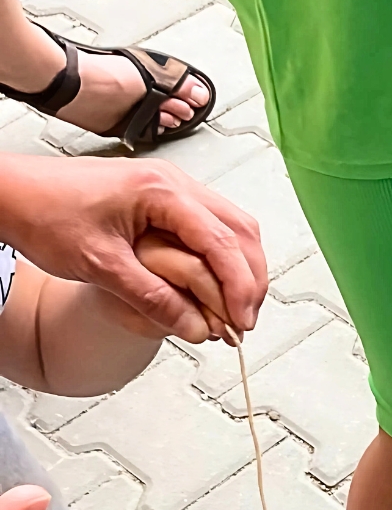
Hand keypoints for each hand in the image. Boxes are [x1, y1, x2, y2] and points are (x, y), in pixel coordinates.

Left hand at [0, 157, 265, 343]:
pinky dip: (222, 258)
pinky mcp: (163, 198)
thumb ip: (151, 297)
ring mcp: (171, 188)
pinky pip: (211, 226)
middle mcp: (175, 183)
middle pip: (240, 231)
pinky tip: (216, 284)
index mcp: (162, 191)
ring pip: (232, 227)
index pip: (222, 242)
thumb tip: (194, 327)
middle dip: (250, 278)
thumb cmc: (43, 213)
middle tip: (244, 319)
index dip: (239, 287)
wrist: (11, 192)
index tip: (241, 321)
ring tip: (234, 307)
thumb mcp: (99, 265)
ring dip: (240, 268)